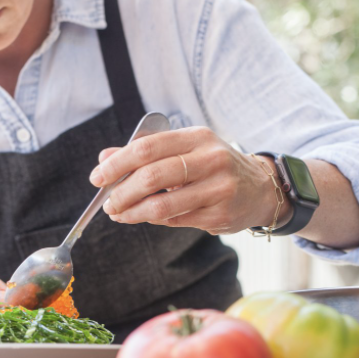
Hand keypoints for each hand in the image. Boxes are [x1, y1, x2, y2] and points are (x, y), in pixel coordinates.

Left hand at [89, 127, 289, 234]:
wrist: (261, 188)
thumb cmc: (212, 165)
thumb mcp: (183, 149)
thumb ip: (144, 153)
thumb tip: (104, 157)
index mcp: (196, 137)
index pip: (147, 148)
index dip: (117, 164)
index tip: (98, 177)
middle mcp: (211, 159)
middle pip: (153, 176)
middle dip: (122, 192)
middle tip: (108, 202)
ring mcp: (219, 188)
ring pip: (162, 205)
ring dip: (133, 212)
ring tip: (118, 213)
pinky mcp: (221, 214)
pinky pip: (175, 220)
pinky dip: (152, 220)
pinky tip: (141, 217)